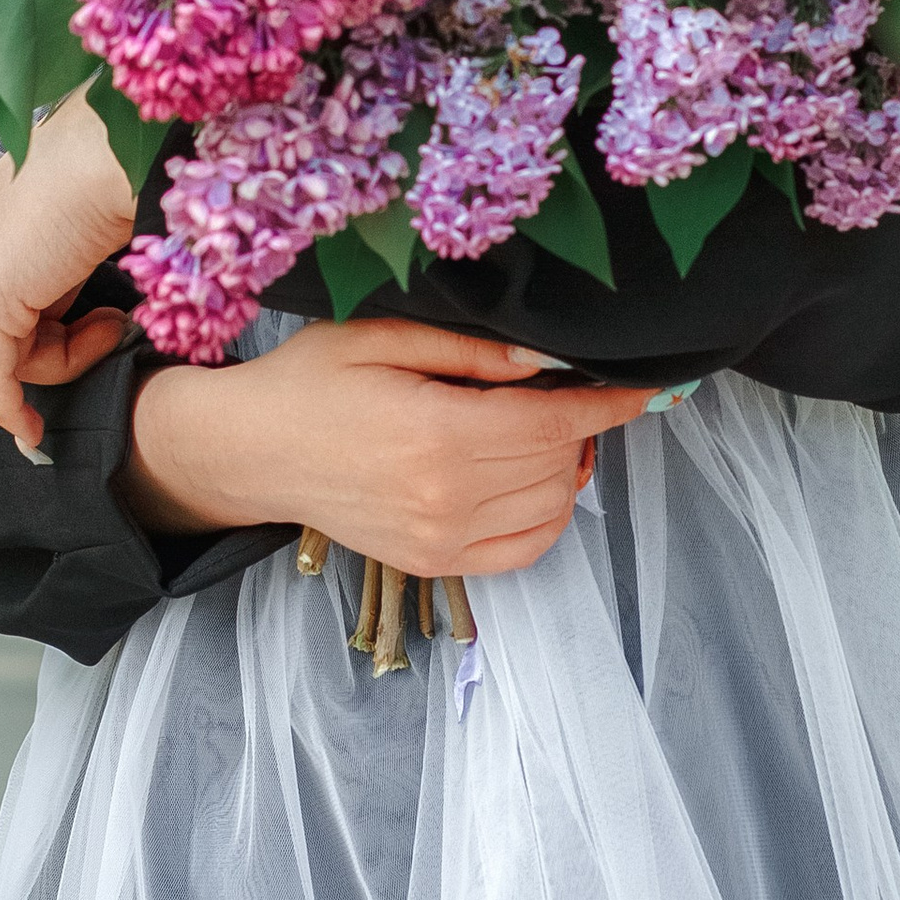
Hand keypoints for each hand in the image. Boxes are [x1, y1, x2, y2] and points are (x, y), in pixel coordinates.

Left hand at [0, 91, 137, 450]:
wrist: (119, 150)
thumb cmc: (116, 167)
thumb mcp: (81, 215)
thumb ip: (63, 256)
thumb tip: (83, 284)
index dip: (19, 328)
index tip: (71, 340)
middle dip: (33, 347)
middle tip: (101, 329)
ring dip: (60, 359)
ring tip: (116, 325)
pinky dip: (9, 409)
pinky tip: (31, 432)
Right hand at [129, 319, 645, 578]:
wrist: (249, 450)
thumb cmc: (310, 381)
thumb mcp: (383, 336)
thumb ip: (473, 350)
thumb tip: (550, 360)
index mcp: (437, 434)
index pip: (558, 423)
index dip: (612, 403)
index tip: (650, 385)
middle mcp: (446, 498)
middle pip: (561, 463)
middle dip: (581, 423)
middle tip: (560, 388)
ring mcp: (440, 540)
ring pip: (552, 506)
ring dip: (566, 467)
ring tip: (540, 429)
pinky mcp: (433, 563)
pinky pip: (525, 548)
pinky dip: (548, 514)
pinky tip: (529, 477)